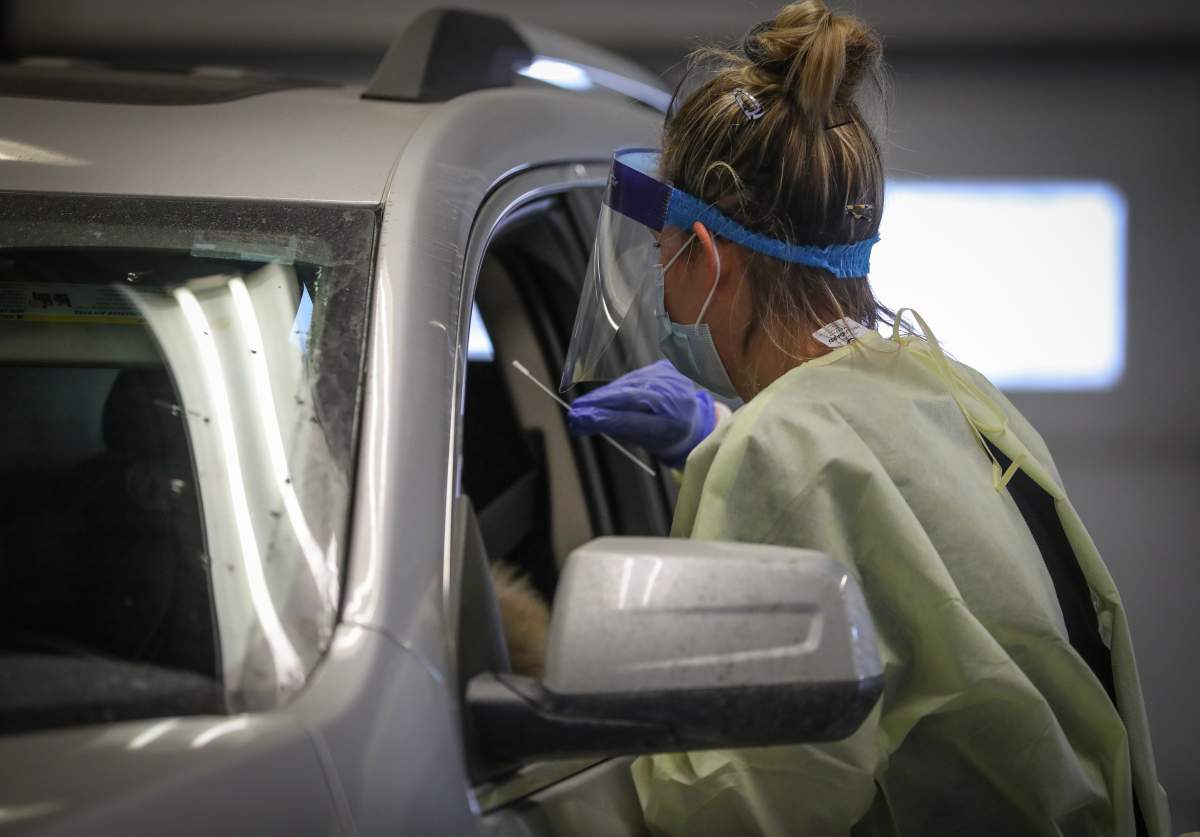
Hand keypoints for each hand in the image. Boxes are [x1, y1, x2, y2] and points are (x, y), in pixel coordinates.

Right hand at [566, 360, 716, 467]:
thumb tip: (586, 421)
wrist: (696, 421)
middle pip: (627, 397)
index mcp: (673, 419)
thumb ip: (618, 428)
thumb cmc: (670, 436)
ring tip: (585, 406)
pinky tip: (605, 396)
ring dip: (605, 395)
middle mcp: (673, 394)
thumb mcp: (646, 440)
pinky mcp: (664, 368)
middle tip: (575, 413)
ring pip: (628, 385)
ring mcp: (669, 377)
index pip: (630, 417)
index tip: (579, 418)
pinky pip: (634, 379)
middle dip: (598, 404)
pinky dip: (618, 387)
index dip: (603, 417)